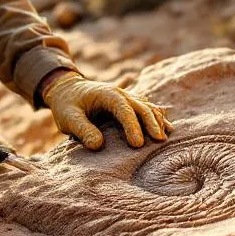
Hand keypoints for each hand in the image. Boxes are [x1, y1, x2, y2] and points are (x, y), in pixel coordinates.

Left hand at [41, 71, 174, 149]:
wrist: (68, 90)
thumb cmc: (67, 105)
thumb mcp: (68, 118)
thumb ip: (82, 130)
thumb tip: (98, 145)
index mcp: (107, 95)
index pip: (124, 110)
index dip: (133, 126)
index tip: (137, 144)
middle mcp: (120, 94)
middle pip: (141, 107)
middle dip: (152, 123)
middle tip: (159, 141)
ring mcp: (127, 97)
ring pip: (148, 107)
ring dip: (157, 121)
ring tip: (164, 138)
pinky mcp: (129, 104)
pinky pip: (148, 108)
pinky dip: (158, 117)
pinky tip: (167, 128)